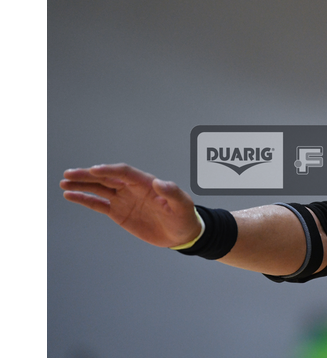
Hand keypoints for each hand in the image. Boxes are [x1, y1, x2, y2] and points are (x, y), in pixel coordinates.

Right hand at [60, 163, 200, 247]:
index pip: (124, 173)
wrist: (181, 234)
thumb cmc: (184, 217)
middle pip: (107, 178)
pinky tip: (70, 195)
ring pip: (99, 189)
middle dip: (88, 175)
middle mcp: (132, 188)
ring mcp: (124, 199)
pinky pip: (98, 204)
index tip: (94, 170)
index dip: (110, 171)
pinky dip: (84, 199)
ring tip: (64, 182)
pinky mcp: (118, 212)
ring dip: (82, 184)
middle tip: (70, 174)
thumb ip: (172, 193)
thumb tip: (159, 182)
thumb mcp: (183, 205)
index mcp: (146, 183)